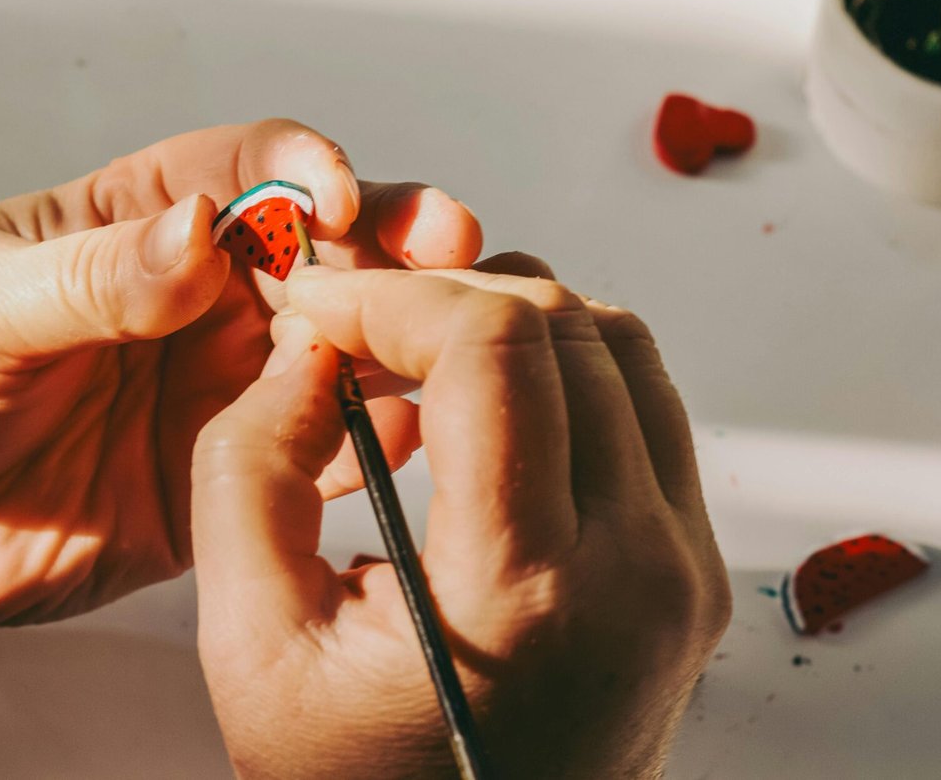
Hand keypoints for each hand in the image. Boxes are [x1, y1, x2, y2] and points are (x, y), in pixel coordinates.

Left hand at [0, 120, 480, 769]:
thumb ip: (93, 275)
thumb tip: (203, 229)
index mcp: (138, 221)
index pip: (249, 172)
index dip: (304, 170)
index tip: (335, 194)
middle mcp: (195, 299)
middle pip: (321, 256)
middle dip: (388, 249)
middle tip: (446, 256)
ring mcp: (214, 389)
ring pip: (335, 352)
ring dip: (394, 341)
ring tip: (446, 344)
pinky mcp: (220, 481)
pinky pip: (309, 458)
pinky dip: (362, 447)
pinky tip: (398, 436)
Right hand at [191, 266, 730, 778]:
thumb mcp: (252, 646)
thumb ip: (247, 475)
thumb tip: (301, 350)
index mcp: (525, 592)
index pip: (495, 348)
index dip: (396, 297)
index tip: (328, 308)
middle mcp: (638, 571)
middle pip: (563, 327)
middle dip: (444, 295)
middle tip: (359, 327)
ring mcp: (683, 568)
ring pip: (620, 346)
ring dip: (510, 319)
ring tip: (416, 357)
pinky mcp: (692, 568)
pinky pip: (644, 406)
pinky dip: (561, 368)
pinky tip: (481, 405)